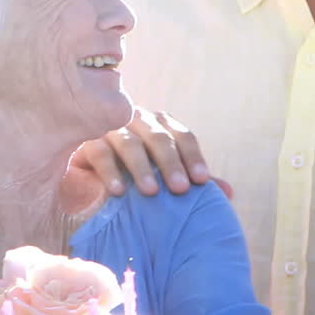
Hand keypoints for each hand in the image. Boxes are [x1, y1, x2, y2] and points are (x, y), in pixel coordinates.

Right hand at [64, 108, 232, 207]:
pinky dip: (110, 171)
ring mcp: (110, 129)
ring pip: (129, 143)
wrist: (87, 177)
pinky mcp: (86, 141)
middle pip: (158, 137)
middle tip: (180, 189)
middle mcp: (137, 121)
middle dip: (171, 163)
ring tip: (152, 192)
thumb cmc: (132, 175)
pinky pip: (100, 152)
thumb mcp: (163, 177)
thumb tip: (228, 193)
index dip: (193, 157)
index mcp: (160, 126)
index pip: (182, 135)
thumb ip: (191, 181)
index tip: (201, 182)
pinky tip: (119, 192)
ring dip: (141, 167)